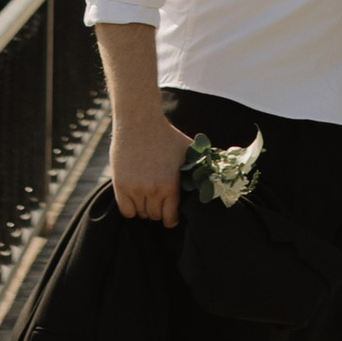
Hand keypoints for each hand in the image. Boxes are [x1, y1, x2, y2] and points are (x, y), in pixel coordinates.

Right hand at [109, 96, 192, 227]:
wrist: (140, 121)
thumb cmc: (167, 135)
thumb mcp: (189, 150)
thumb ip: (203, 166)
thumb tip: (221, 178)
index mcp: (171, 185)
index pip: (170, 218)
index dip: (171, 219)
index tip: (171, 215)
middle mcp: (153, 190)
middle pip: (155, 216)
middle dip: (158, 212)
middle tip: (159, 203)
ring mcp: (135, 188)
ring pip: (141, 213)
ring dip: (145, 208)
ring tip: (148, 198)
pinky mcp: (120, 184)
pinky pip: (126, 210)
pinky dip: (131, 209)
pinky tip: (136, 199)